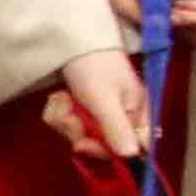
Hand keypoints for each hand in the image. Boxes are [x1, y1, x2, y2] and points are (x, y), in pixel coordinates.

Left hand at [46, 42, 150, 167]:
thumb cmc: (94, 66)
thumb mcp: (104, 98)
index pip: (134, 150)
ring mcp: (100, 113)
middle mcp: (122, 116)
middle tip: (68, 118)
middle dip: (79, 132)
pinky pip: (69, 123)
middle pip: (102, 146)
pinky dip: (59, 112)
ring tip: (63, 100)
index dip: (109, 153)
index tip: (85, 146)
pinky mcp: (82, 108)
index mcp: (137, 114)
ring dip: (66, 120)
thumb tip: (134, 156)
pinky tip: (58, 98)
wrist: (68, 39)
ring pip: (81, 135)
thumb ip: (117, 127)